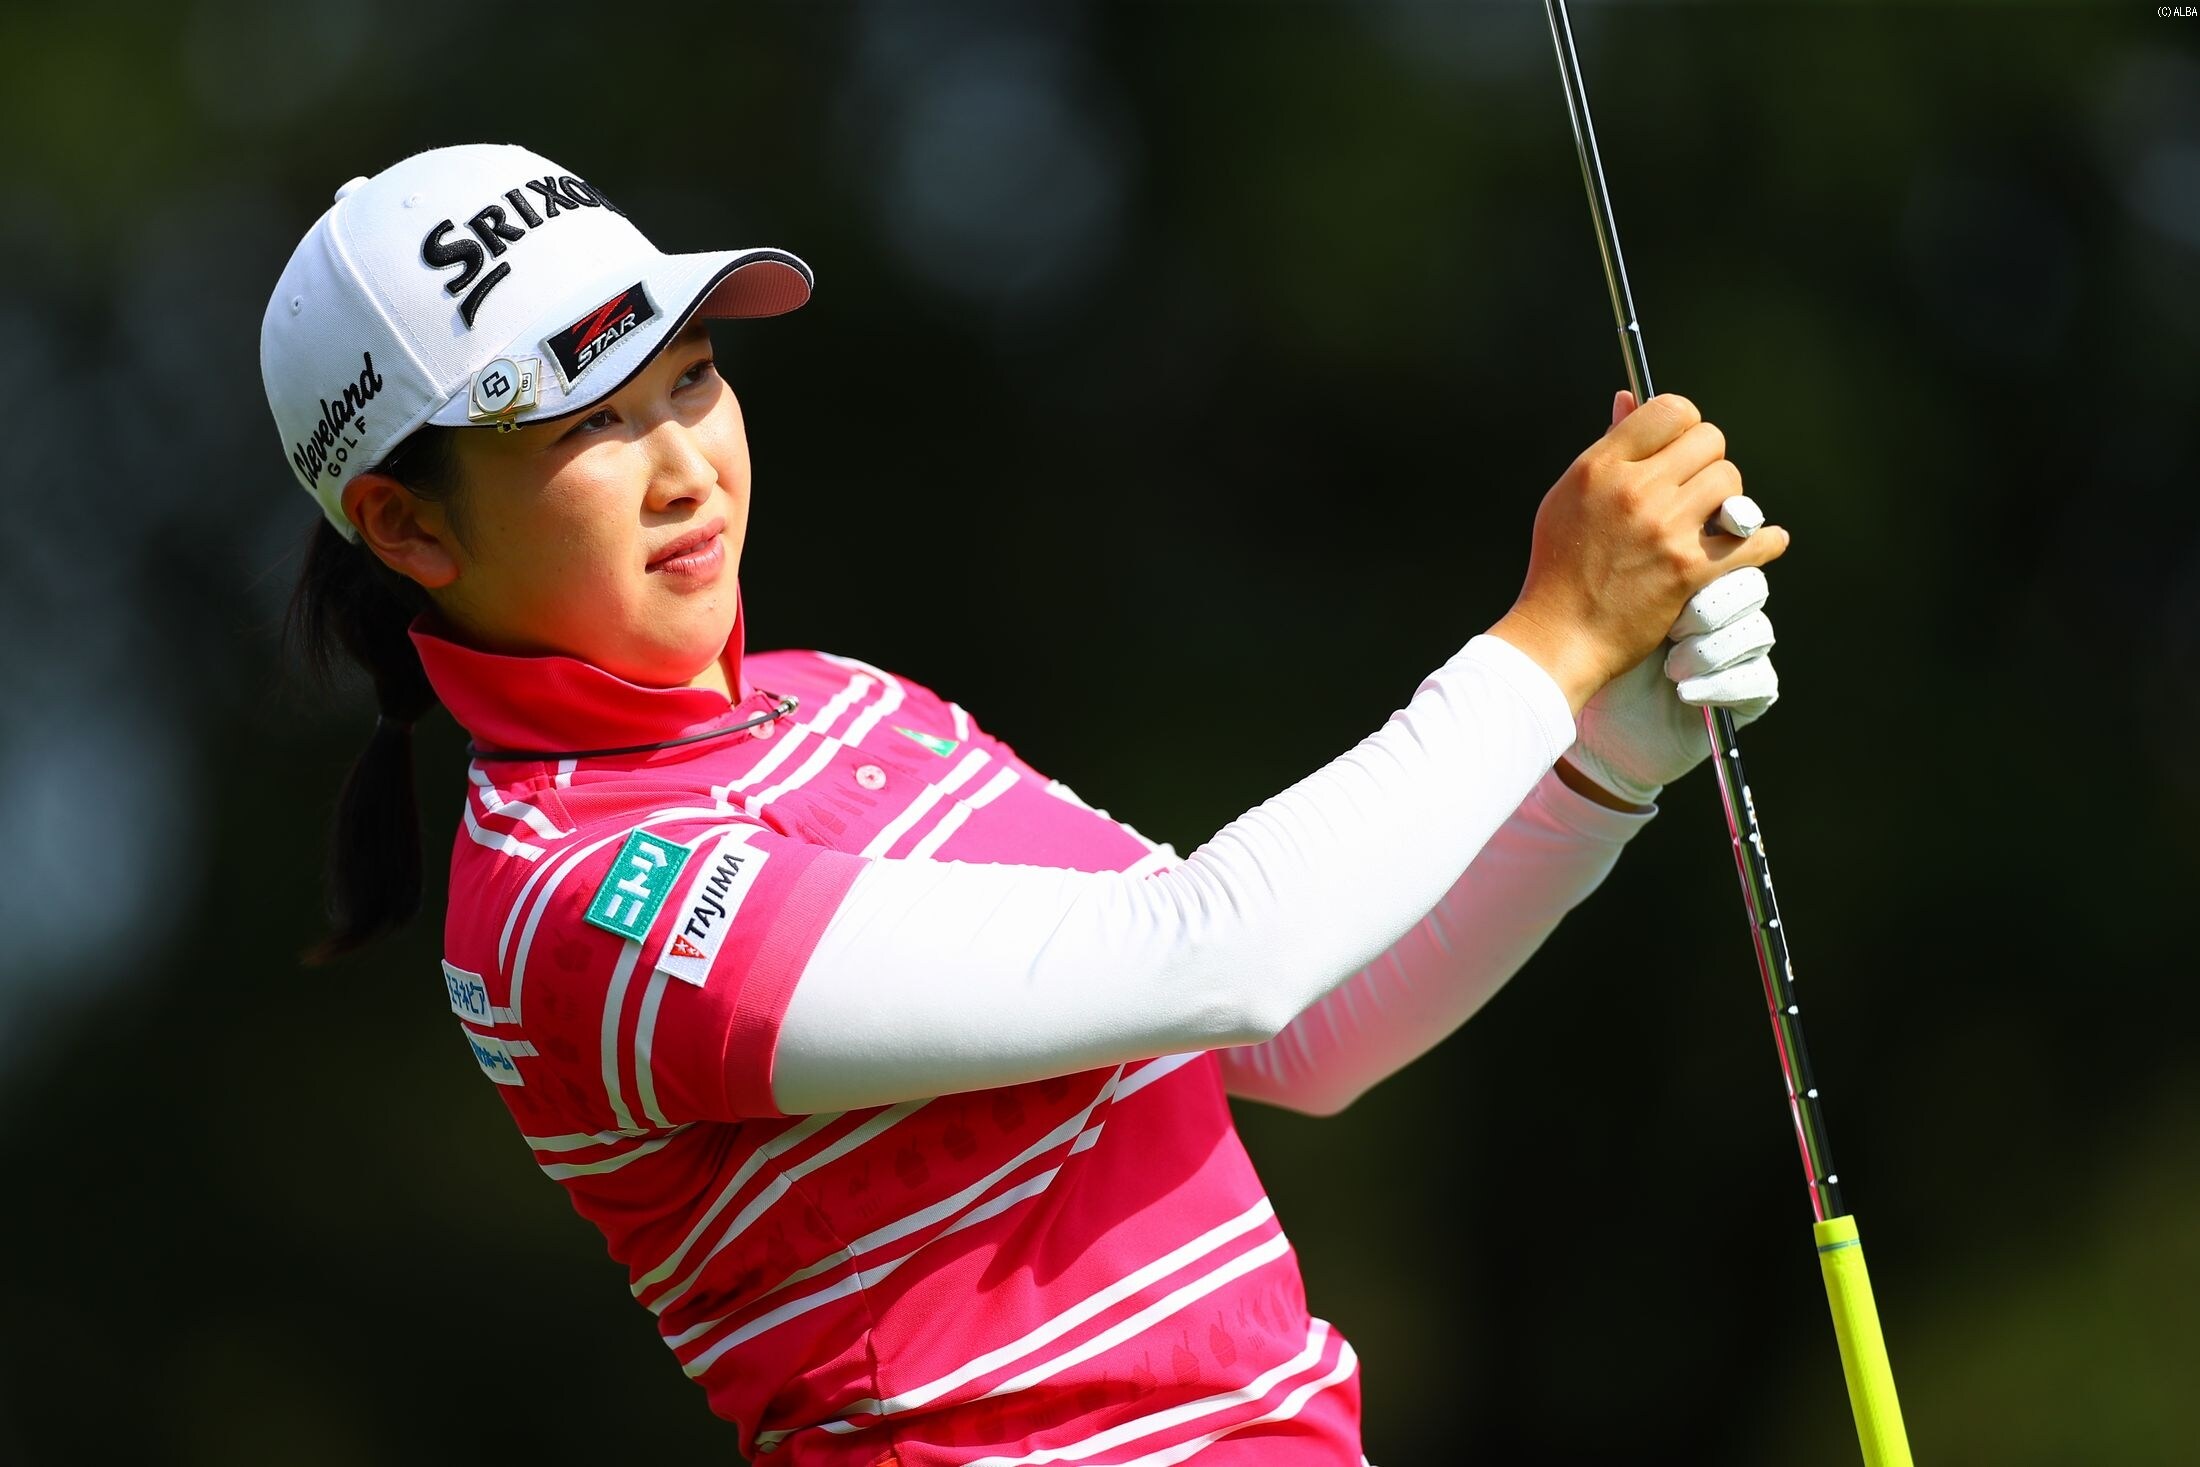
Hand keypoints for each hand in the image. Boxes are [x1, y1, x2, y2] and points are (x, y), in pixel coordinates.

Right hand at [1565, 390, 1781, 805]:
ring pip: (1731, 484)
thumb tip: (1630, 397)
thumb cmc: (1560, 567)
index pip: (1670, 409)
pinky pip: (1754, 540)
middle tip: (1696, 490)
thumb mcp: (1568, 496)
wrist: (1559, 636)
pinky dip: (1764, 542)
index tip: (1682, 448)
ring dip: (1728, 502)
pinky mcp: (1689, 571)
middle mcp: (1635, 491)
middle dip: (1709, 463)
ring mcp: (1665, 531)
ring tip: (1709, 522)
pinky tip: (1759, 544)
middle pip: (1710, 441)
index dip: (1684, 425)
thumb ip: (1608, 448)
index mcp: (1601, 466)